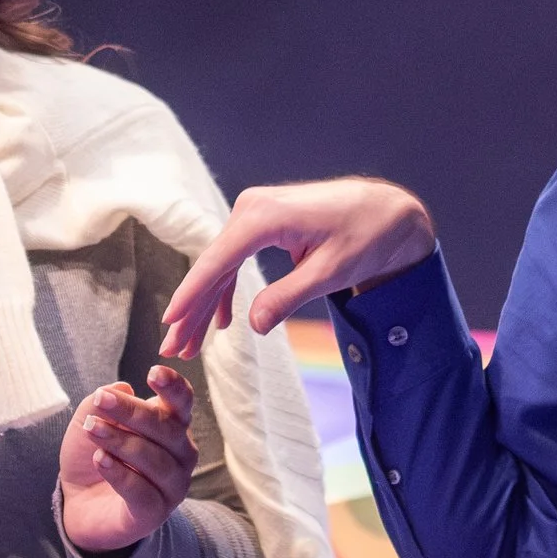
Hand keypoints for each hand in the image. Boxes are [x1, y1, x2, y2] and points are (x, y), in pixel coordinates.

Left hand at [58, 367, 196, 553]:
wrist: (79, 504)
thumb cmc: (95, 455)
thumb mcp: (89, 422)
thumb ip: (102, 402)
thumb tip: (121, 386)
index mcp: (172, 426)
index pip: (182, 403)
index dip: (173, 387)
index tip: (153, 372)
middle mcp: (181, 455)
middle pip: (167, 429)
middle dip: (133, 412)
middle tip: (101, 400)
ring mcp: (172, 486)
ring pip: (155, 460)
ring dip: (121, 441)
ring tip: (93, 429)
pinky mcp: (154, 514)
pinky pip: (141, 492)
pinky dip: (119, 473)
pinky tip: (99, 459)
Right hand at [158, 178, 435, 358]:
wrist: (386, 211)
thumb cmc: (365, 235)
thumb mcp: (330, 272)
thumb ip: (288, 296)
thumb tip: (253, 325)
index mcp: (264, 216)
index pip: (217, 261)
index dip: (191, 294)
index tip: (170, 321)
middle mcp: (252, 209)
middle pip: (212, 267)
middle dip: (192, 310)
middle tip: (173, 348)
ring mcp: (254, 213)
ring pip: (220, 266)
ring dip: (206, 305)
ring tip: (190, 344)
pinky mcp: (262, 223)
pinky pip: (235, 259)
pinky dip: (226, 289)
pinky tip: (221, 320)